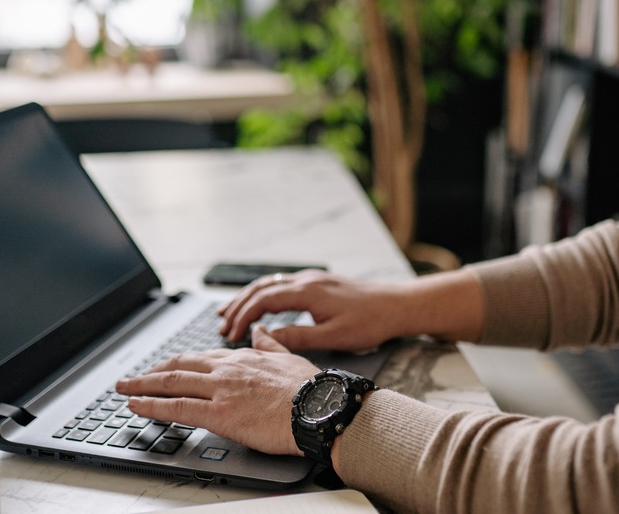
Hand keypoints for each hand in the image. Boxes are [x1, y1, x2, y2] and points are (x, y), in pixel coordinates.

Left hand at [115, 326, 318, 455]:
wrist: (320, 407)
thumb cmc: (311, 388)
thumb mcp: (290, 356)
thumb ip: (271, 343)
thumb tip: (259, 330)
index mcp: (243, 357)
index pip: (201, 357)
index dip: (179, 362)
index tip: (166, 366)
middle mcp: (226, 369)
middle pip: (178, 367)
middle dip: (151, 371)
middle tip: (132, 376)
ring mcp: (220, 390)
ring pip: (170, 383)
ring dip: (141, 385)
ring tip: (123, 388)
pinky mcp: (218, 413)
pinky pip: (175, 408)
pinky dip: (150, 405)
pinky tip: (135, 405)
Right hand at [217, 270, 413, 351]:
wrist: (397, 305)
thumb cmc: (370, 322)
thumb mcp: (334, 337)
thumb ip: (299, 337)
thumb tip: (267, 339)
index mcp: (307, 292)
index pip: (263, 301)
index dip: (242, 317)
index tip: (230, 335)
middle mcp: (306, 280)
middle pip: (260, 289)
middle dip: (237, 307)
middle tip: (221, 326)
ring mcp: (312, 279)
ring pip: (270, 284)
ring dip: (248, 299)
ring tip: (229, 314)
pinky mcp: (319, 283)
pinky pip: (282, 285)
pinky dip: (264, 296)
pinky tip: (261, 307)